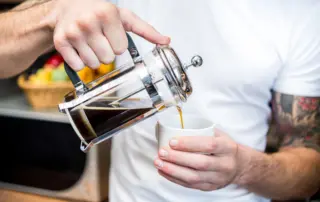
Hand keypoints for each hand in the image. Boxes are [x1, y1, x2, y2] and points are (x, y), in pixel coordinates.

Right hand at [46, 0, 169, 70]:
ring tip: (90, 43)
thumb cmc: (100, 12)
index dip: (118, 44)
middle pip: (107, 58)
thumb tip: (166, 42)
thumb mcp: (125, 17)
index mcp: (107, 14)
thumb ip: (146, 30)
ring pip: (93, 64)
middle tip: (101, 40)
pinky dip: (80, 61)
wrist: (69, 6)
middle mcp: (88, 22)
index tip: (112, 35)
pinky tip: (80, 48)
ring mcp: (73, 32)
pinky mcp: (60, 42)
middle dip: (107, 52)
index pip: (120, 49)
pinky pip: (77, 66)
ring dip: (94, 58)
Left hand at [154, 129, 245, 190]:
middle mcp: (224, 164)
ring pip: (194, 177)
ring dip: (173, 170)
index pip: (208, 145)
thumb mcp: (219, 134)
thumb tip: (175, 124)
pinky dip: (175, 178)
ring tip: (159, 162)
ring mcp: (218, 178)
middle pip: (199, 163)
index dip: (189, 144)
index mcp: (226, 147)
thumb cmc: (224, 147)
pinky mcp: (211, 187)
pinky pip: (191, 185)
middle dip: (177, 158)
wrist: (240, 166)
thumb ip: (202, 130)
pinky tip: (164, 171)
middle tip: (162, 152)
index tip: (172, 141)